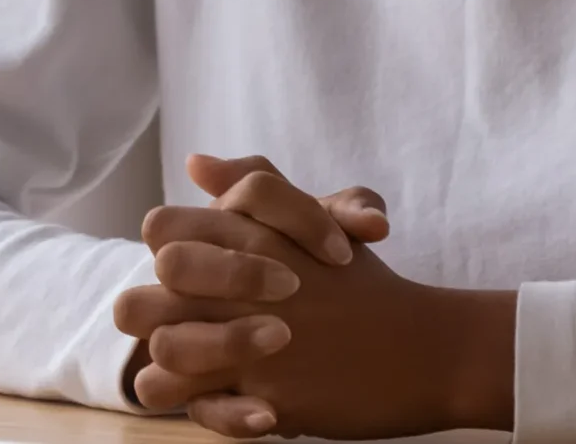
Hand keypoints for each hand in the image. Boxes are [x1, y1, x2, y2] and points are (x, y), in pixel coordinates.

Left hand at [116, 156, 510, 438]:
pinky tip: (247, 403)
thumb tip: (198, 164)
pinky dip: (213, 411)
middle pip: (147, 290)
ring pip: (162, 353)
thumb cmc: (363, 282)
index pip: (161, 229)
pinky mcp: (273, 395)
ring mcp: (254, 342)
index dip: (169, 251)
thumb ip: (255, 186)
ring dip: (175, 363)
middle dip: (155, 310)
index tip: (198, 275)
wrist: (428, 348)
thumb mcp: (313, 221)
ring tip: (208, 370)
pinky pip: (205, 408)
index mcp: (249, 234)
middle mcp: (242, 283)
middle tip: (192, 326)